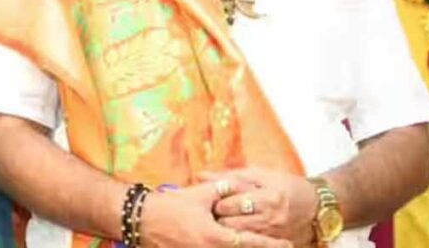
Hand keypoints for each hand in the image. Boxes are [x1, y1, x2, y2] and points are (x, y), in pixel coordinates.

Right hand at [140, 182, 293, 247]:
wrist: (141, 219)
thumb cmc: (170, 205)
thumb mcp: (199, 194)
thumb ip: (222, 190)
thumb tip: (239, 186)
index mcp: (214, 237)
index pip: (249, 242)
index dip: (270, 244)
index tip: (287, 243)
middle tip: (279, 244)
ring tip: (257, 243)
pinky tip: (227, 244)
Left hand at [201, 168, 317, 245]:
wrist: (316, 207)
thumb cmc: (285, 185)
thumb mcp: (261, 175)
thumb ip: (231, 176)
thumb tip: (201, 174)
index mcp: (268, 197)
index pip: (233, 203)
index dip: (216, 202)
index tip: (209, 200)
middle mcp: (271, 218)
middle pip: (233, 224)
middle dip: (217, 219)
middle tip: (207, 214)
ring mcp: (273, 234)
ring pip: (238, 238)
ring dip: (224, 231)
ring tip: (216, 223)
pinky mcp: (275, 244)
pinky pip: (250, 245)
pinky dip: (237, 240)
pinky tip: (230, 234)